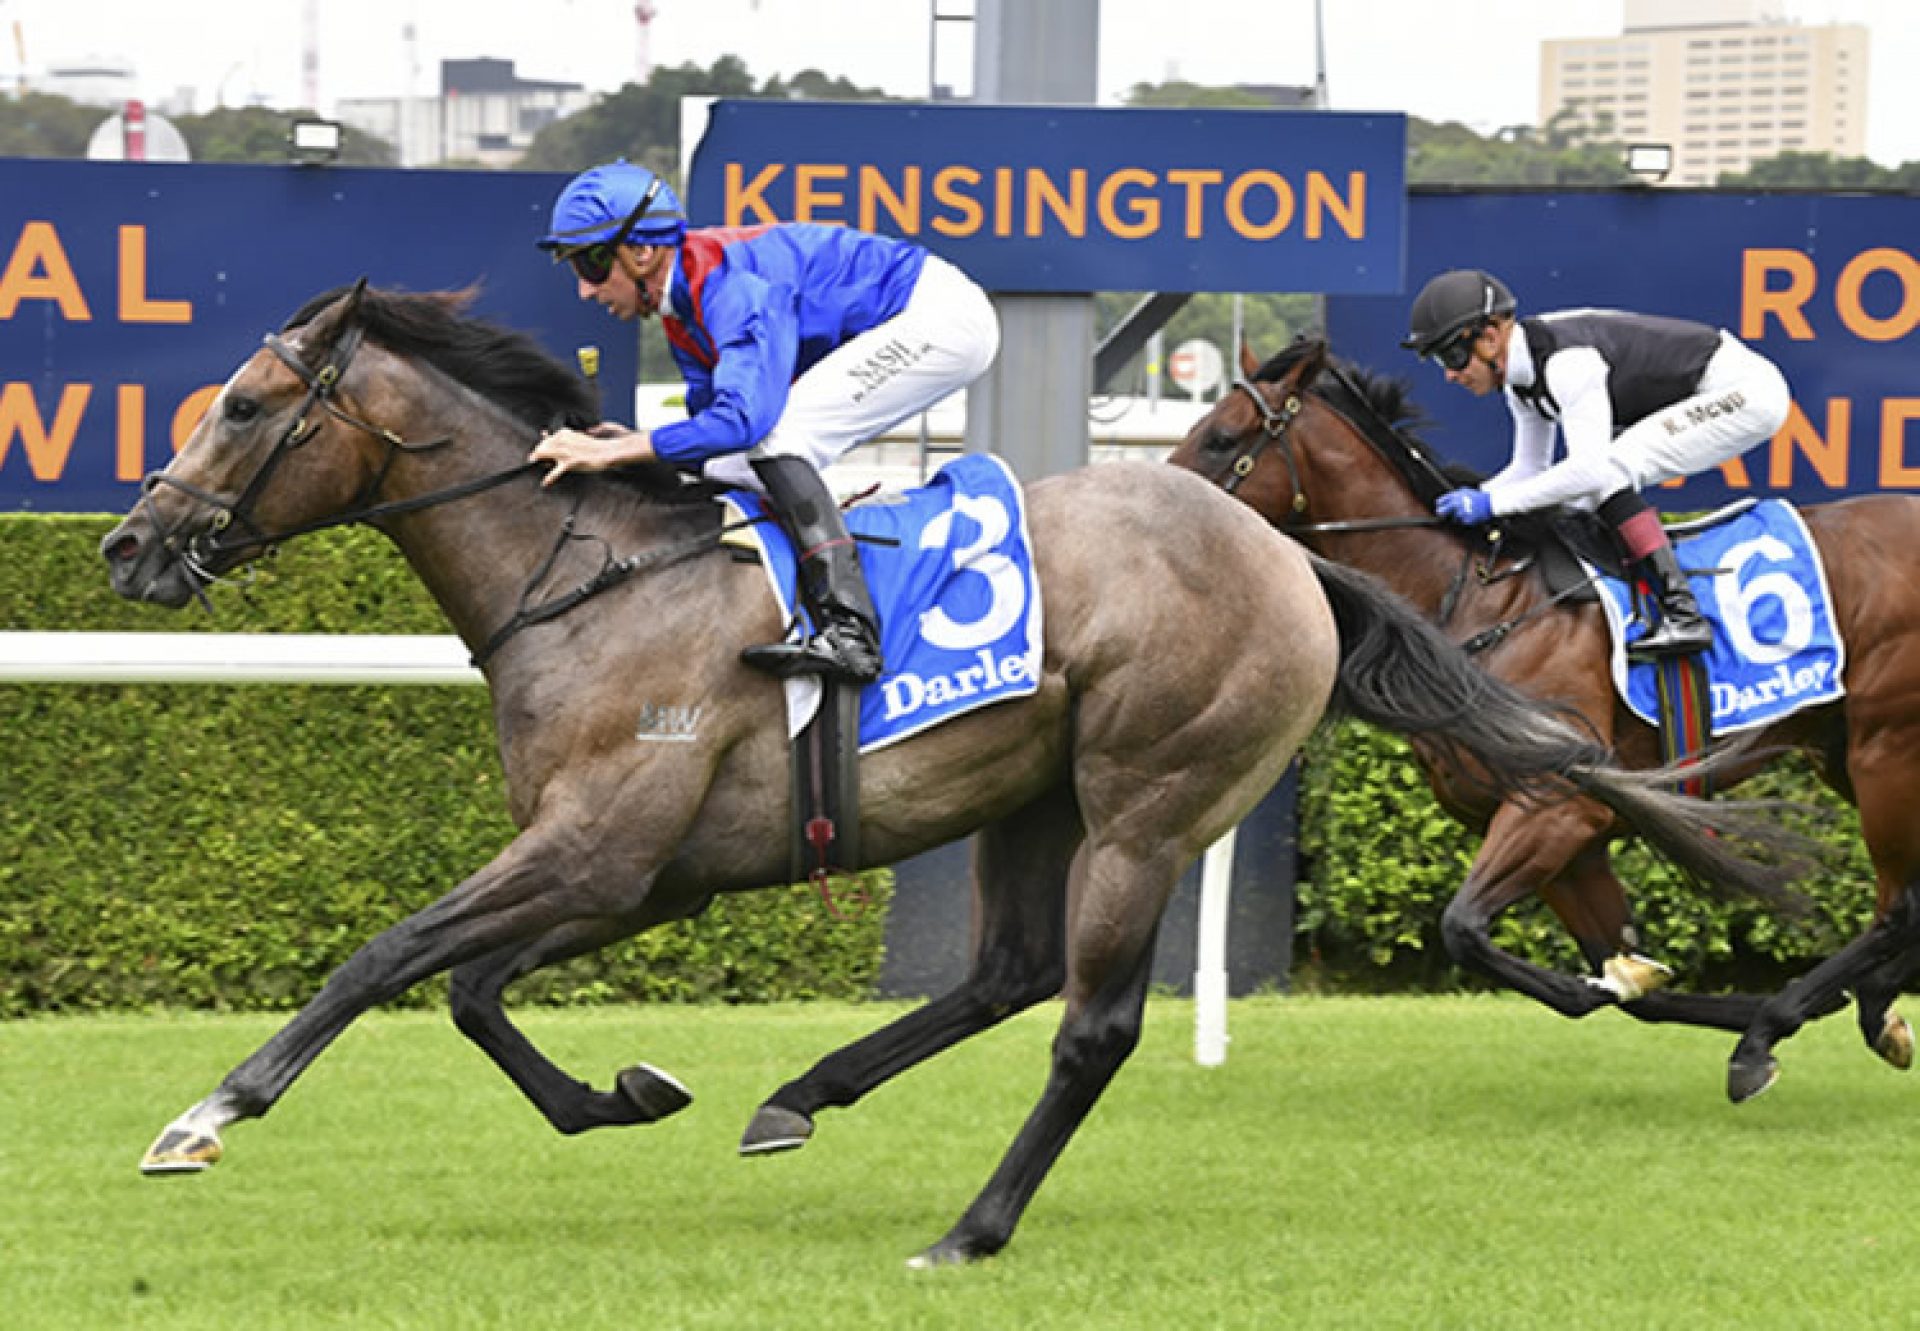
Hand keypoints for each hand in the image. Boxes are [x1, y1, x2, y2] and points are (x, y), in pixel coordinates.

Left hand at [529, 425, 653, 485]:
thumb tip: (562, 439)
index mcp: (565, 433)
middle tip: (534, 460)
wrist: (609, 452)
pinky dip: (549, 478)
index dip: (542, 445)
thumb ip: (571, 438)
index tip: (539, 451)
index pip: (547, 439)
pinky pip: (555, 472)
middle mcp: (562, 440)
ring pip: (543, 456)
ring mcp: (565, 452)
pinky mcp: (570, 463)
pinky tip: (546, 482)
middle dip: (537, 454)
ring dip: (539, 462)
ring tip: (537, 467)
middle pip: (542, 447)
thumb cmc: (599, 446)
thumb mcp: (583, 437)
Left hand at [1435, 487, 1493, 525]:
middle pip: (1441, 512)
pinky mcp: (1465, 520)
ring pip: (1453, 518)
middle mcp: (1455, 505)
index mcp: (1454, 496)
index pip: (1440, 502)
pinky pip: (1461, 522)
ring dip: (1456, 516)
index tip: (1439, 507)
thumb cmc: (1476, 496)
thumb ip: (1452, 495)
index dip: (1439, 505)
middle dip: (1441, 513)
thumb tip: (1442, 501)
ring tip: (1465, 512)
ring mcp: (1460, 513)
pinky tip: (1470, 515)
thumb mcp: (1463, 491)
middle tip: (1441, 514)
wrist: (1488, 502)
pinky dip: (1464, 520)